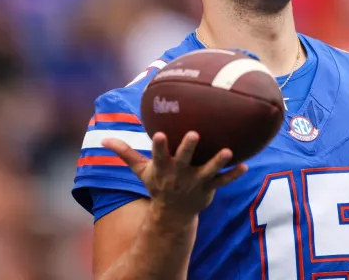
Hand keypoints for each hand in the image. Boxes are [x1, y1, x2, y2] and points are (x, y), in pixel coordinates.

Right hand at [102, 131, 247, 221]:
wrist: (172, 215)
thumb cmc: (158, 185)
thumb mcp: (141, 171)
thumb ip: (125, 153)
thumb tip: (103, 139)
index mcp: (163, 169)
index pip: (158, 156)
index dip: (158, 146)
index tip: (158, 134)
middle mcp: (179, 175)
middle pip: (183, 160)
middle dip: (188, 148)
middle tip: (194, 134)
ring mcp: (196, 182)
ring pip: (208, 170)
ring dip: (218, 161)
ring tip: (228, 151)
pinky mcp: (209, 188)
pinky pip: (223, 181)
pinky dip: (233, 175)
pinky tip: (245, 165)